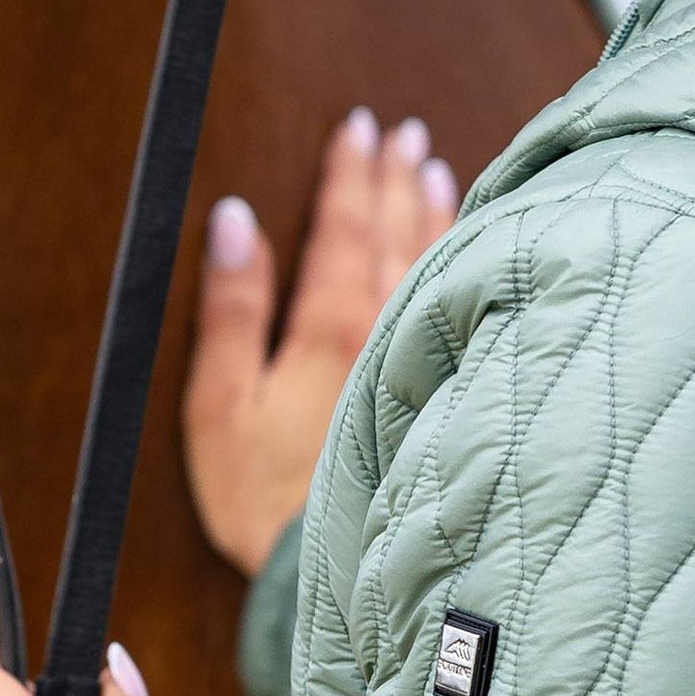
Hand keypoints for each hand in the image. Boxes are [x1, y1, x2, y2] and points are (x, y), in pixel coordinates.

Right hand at [182, 106, 456, 572]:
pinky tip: (472, 244)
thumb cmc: (268, 498)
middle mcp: (390, 327)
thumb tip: (235, 220)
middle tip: (401, 132)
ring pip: (438, 260)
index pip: (345, 225)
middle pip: (396, 231)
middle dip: (397, 175)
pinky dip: (466, 258)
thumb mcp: (222, 407)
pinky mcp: (457, 387)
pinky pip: (466, 300)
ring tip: (435, 166)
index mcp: (332, 324)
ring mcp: (432, 357)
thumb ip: (232, 310)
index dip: (350, 171)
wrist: (342, 570)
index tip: (360, 125)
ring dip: (434, 207)